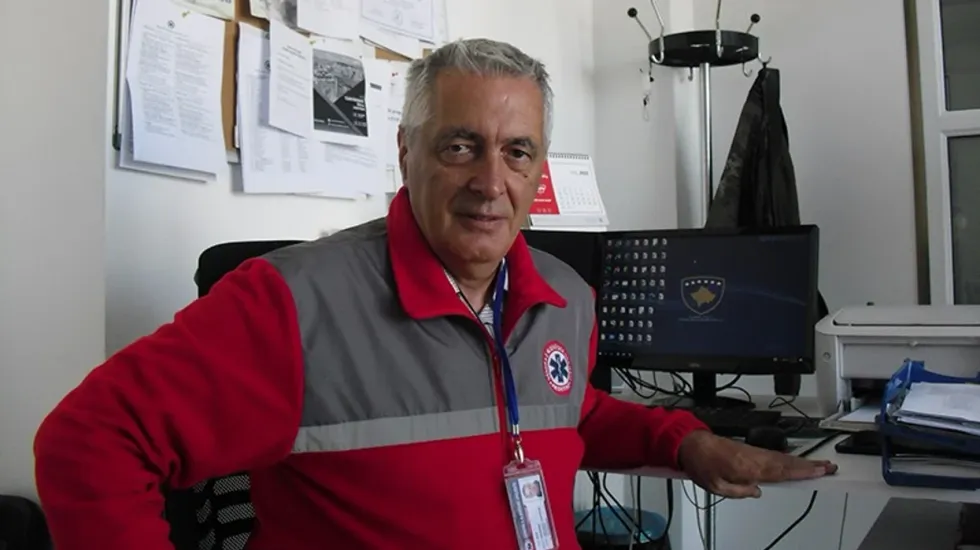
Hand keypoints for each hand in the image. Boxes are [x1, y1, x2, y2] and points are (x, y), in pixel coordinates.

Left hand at [676, 430, 836, 497]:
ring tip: (821, 465)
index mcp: (747, 467)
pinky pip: (774, 455)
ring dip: (802, 461)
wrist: (691, 444)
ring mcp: (753, 452)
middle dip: (810, 465)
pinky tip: (796, 462)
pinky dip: (788, 458)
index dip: (803, 472)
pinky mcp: (750, 450)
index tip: (821, 472)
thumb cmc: (701, 464)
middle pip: (787, 463)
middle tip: (831, 468)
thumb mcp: (716, 487)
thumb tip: (757, 492)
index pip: (781, 471)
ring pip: (783, 457)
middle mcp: (753, 457)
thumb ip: (738, 491)